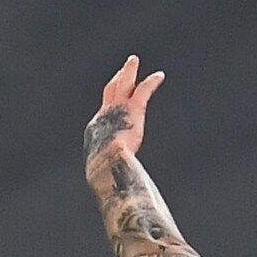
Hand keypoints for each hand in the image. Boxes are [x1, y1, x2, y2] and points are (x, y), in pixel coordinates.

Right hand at [84, 54, 164, 173]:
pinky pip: (143, 91)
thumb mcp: (108, 173)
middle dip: (115, 80)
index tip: (115, 100)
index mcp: (97, 131)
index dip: (110, 106)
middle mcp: (104, 116)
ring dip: (128, 71)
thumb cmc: (107, 175)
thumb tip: (118, 194)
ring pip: (122, 84)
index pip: (104, 114)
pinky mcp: (132, 110)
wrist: (107, 165)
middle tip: (121, 70)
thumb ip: (114, 175)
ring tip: (133, 61)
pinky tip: (159, 76)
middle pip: (109, 92)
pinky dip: (151, 82)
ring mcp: (117, 110)